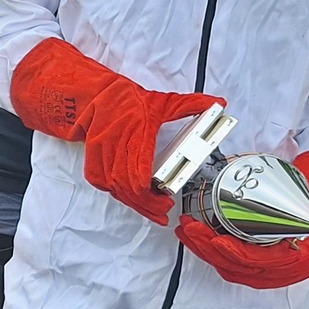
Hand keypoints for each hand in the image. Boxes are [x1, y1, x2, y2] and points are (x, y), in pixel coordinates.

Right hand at [9, 37, 219, 222]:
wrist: (96, 96)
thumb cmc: (129, 101)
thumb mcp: (163, 101)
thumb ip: (191, 104)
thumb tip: (217, 103)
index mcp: (135, 132)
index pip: (138, 171)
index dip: (150, 192)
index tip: (165, 200)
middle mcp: (115, 145)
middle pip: (127, 185)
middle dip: (146, 204)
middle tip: (163, 211)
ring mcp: (101, 154)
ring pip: (115, 188)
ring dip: (134, 203)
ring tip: (152, 211)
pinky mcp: (92, 160)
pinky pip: (103, 185)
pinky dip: (118, 194)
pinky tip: (131, 200)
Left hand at [175, 149, 308, 288]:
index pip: (268, 262)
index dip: (239, 254)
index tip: (216, 241)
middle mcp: (295, 266)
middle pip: (244, 269)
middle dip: (211, 251)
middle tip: (189, 230)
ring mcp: (280, 267)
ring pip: (237, 269)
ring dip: (208, 253)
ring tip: (188, 232)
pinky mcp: (268, 261)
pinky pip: (238, 265)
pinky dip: (216, 254)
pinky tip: (200, 240)